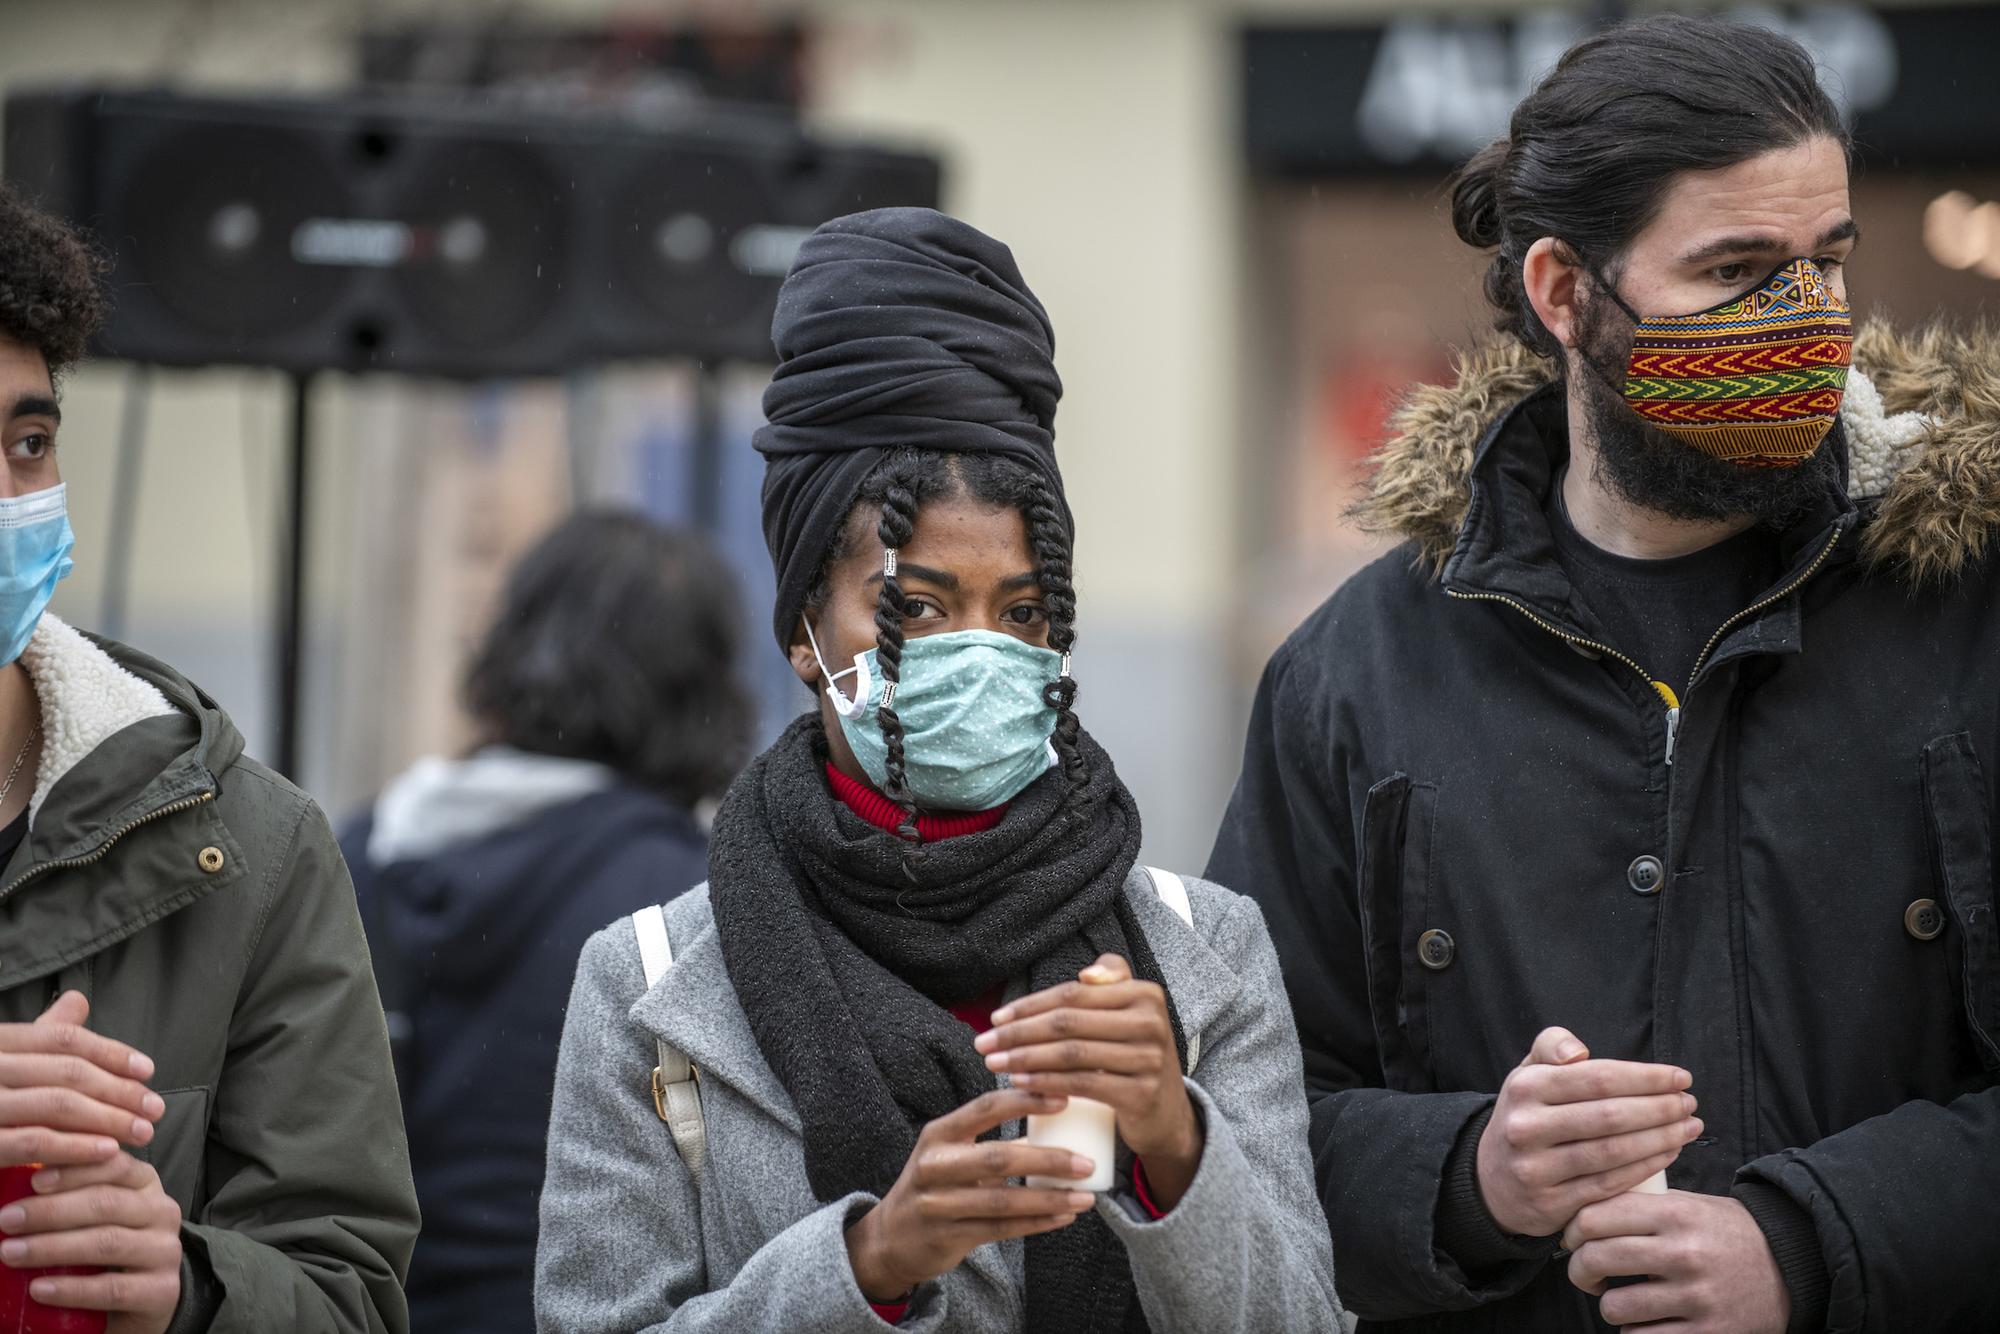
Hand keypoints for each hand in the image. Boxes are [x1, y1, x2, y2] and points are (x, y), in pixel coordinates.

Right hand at [0, 993, 161, 1168]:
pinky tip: (108, 1152)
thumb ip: (40, 1035)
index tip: (148, 1070)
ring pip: (57, 1105)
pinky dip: (75, 1146)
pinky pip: (33, 1143)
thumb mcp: (4, 1059)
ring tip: (143, 1132)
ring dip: (109, 1119)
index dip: (111, 1052)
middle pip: (68, 1071)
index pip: (63, 1039)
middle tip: (156, 1108)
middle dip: (120, 1090)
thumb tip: (78, 1001)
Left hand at [0, 1153, 183, 1333]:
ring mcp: (166, 1251)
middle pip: (107, 1204)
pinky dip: (71, 1289)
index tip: (34, 1180)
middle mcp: (162, 1212)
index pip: (115, 1166)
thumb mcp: (95, 1216)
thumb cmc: (105, 1249)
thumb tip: (19, 1185)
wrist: (140, 1299)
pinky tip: (39, 1288)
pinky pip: (112, 1288)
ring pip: (107, 1243)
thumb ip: (72, 1197)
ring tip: (11, 1253)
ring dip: (53, 1248)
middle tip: (7, 1219)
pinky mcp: (162, 1290)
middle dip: (51, 1211)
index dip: (76, 1171)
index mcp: (146, 1184)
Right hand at [845, 1088, 1095, 1302]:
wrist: (892, 1238)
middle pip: (998, 1158)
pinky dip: (1037, 1223)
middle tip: (1086, 1162)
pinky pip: (1001, 1230)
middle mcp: (935, 1165)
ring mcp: (938, 1204)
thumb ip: (994, 1141)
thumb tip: (1056, 1126)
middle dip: (1048, 1159)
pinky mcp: (947, 1236)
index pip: (986, 1108)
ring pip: (1003, 1201)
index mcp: (940, 1134)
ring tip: (1085, 1197)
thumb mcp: (953, 1154)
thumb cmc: (936, 1185)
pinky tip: (1064, 1217)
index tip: (1064, 1099)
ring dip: (1049, 1199)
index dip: (1026, 1101)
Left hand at [976, 954, 1201, 1207]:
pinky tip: (1020, 1083)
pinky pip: (1083, 1084)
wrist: (1167, 1115)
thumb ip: (1113, 982)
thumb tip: (1086, 974)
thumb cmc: (1133, 1058)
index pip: (1074, 994)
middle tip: (984, 1043)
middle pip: (1069, 1022)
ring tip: (995, 1063)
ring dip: (1025, 1058)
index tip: (995, 1018)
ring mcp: (1150, 1059)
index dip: (1030, 1005)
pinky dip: (1046, 1083)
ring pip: (1072, 1053)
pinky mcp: (1142, 1094)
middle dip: (1019, 1032)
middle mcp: (1152, 1022)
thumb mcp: (1130, 1015)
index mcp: (1145, 994)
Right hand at [1477, 1027, 1699, 1236]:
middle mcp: (1526, 1127)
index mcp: (1525, 1087)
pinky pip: (1609, 1184)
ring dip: (1661, 1138)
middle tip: (1689, 1104)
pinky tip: (1668, 1153)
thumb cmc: (1526, 1117)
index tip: (1680, 1077)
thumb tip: (1579, 1052)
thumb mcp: (1527, 1073)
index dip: (1646, 1078)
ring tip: (1689, 1127)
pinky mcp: (1551, 1204)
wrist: (1492, 1180)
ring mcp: (1537, 1169)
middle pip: (1610, 1116)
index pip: (1598, 1078)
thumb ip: (1551, 1045)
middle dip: (1660, 1108)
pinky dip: (1646, 1167)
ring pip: (1613, 1152)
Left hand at [1562, 1189, 1788, 1332]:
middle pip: (1596, 1258)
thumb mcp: (1688, 1205)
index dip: (1571, 1231)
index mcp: (1674, 1213)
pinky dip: (1634, 1332)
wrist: (1791, 1267)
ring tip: (1624, 1298)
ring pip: (1613, 1306)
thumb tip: (1578, 1219)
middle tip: (1587, 1274)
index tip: (1573, 1240)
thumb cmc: (1727, 1233)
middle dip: (1579, 1270)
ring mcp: (1695, 1296)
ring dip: (1610, 1306)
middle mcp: (1683, 1252)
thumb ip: (1639, 1208)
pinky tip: (1646, 1321)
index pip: (1594, 1217)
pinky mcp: (1707, 1332)